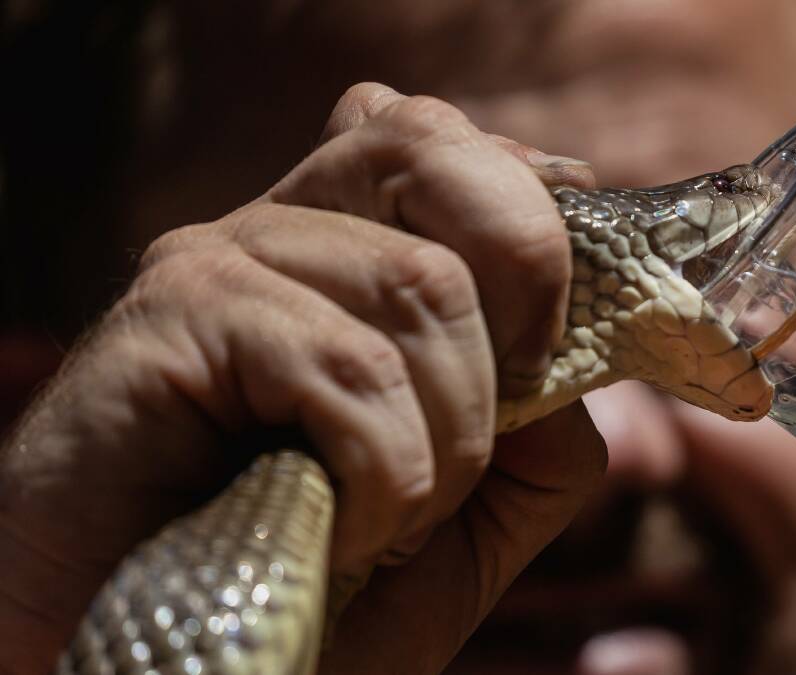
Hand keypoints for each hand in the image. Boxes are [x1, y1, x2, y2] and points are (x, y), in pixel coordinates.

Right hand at [0, 83, 604, 673]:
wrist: (196, 657)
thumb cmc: (326, 581)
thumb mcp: (477, 512)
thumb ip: (544, 430)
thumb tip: (570, 357)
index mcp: (351, 246)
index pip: (447, 140)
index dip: (531, 220)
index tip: (543, 351)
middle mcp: (284, 226)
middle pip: (428, 145)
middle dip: (520, 289)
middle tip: (487, 434)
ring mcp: (220, 259)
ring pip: (422, 281)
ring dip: (446, 440)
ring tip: (390, 522)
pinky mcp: (169, 318)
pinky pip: (347, 364)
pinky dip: (383, 474)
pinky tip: (341, 533)